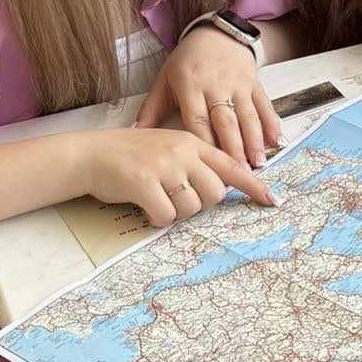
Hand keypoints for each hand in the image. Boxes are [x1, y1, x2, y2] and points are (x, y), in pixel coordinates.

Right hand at [80, 127, 274, 229]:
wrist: (89, 154)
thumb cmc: (128, 156)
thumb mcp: (166, 148)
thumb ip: (193, 163)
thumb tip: (218, 190)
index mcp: (191, 142)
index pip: (231, 166)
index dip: (253, 186)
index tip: (272, 201)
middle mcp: (182, 151)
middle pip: (215, 194)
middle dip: (200, 205)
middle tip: (177, 199)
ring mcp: (163, 166)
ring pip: (191, 207)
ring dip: (175, 212)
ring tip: (156, 198)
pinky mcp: (144, 182)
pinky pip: (166, 216)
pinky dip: (157, 219)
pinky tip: (144, 206)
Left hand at [134, 26, 281, 170]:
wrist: (216, 33)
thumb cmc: (186, 61)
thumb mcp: (165, 80)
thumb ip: (151, 108)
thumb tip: (134, 134)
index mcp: (190, 85)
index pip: (198, 119)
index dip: (205, 144)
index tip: (208, 169)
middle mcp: (215, 85)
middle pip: (226, 121)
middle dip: (233, 149)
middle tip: (238, 174)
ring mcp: (238, 83)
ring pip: (247, 116)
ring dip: (254, 141)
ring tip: (258, 164)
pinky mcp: (254, 83)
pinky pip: (264, 105)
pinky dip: (272, 124)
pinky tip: (277, 143)